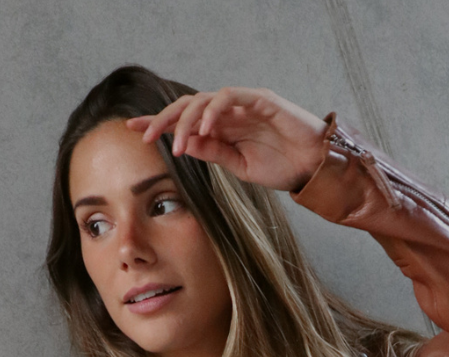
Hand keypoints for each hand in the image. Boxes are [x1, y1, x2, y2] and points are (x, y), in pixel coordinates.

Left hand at [126, 87, 328, 191]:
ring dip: (187, 122)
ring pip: (203, 100)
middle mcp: (229, 112)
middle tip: (146, 135)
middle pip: (187, 105)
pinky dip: (212, 111)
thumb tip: (187, 145)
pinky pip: (227, 97)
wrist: (314, 167)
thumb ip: (215, 153)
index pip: (186, 120)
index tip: (134, 129)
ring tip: (180, 145)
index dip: (160, 123)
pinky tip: (204, 130)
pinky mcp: (259, 98)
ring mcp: (243, 103)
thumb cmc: (283, 167)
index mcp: (224, 128)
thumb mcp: (240, 167)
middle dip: (164, 119)